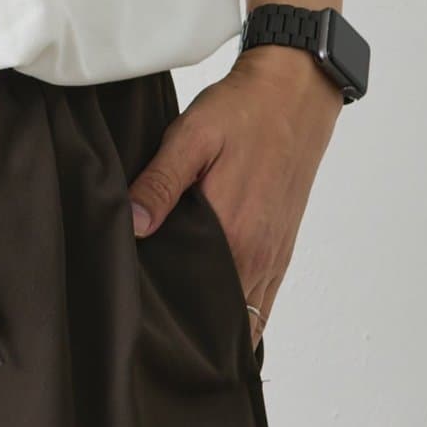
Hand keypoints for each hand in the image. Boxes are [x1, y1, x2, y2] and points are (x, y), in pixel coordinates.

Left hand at [126, 46, 343, 344]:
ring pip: (247, 316)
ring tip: (178, 332)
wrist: (294, 93)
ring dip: (218, 326)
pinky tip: (214, 314)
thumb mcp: (190, 137)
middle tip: (150, 333)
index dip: (172, 320)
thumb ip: (160, 184)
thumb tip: (133, 228)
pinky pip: (263, 300)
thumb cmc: (242, 112)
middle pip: (223, 318)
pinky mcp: (282, 247)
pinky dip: (242, 313)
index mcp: (234, 232)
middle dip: (191, 331)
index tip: (141, 324)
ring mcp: (274, 255)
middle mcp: (259, 254)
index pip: (200, 302)